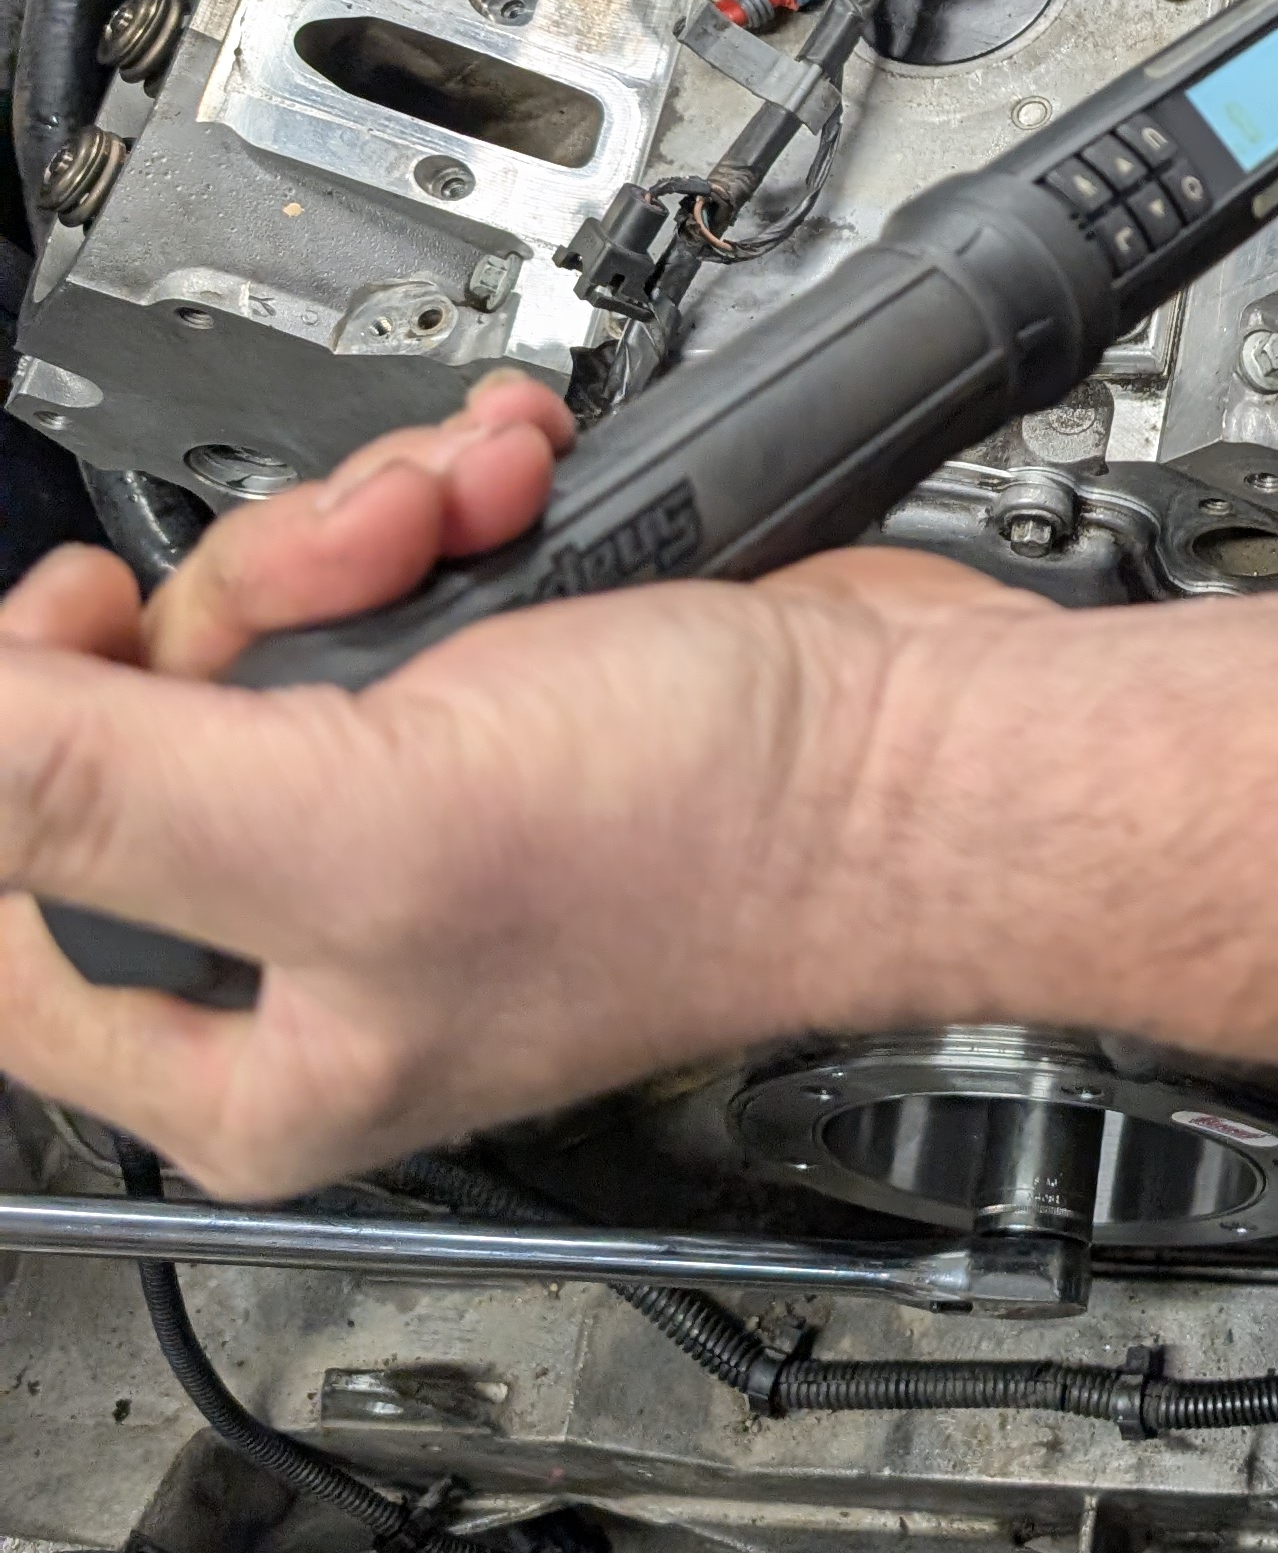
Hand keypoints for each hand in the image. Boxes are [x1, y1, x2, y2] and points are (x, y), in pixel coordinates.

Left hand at [0, 374, 1004, 1201]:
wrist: (913, 737)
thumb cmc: (712, 845)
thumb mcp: (354, 823)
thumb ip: (94, 796)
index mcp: (249, 1062)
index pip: (8, 906)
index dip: (31, 743)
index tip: (89, 632)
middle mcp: (312, 948)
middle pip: (139, 721)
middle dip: (258, 589)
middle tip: (361, 558)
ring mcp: (401, 814)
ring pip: (265, 618)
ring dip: (367, 520)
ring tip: (473, 508)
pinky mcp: (486, 699)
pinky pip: (382, 570)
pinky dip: (446, 500)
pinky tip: (518, 490)